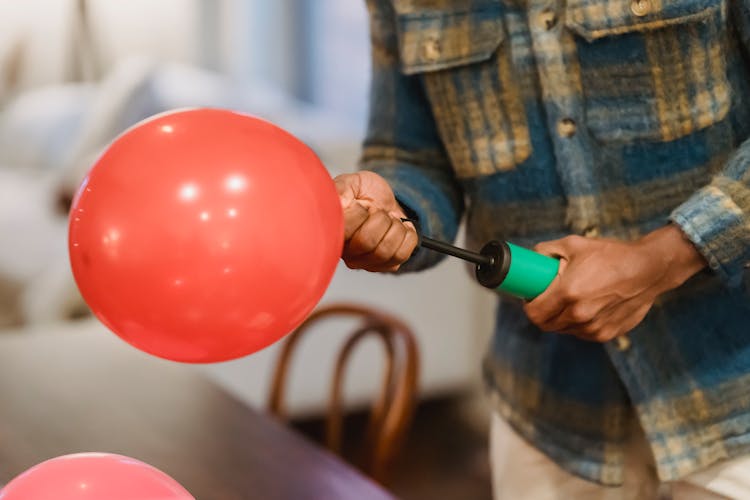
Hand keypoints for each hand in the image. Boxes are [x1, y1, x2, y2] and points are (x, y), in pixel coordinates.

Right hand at [335, 171, 417, 271]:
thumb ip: (341, 189)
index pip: (345, 231)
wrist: (384, 199)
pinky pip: (401, 256)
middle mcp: (346, 252)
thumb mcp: (351, 182)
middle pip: (367, 242)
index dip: (359, 212)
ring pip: (385, 252)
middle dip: (380, 218)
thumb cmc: (364, 193)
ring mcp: (366, 262)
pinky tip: (401, 228)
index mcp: (333, 231)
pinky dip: (408, 236)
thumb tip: (339, 202)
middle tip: (378, 211)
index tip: (361, 204)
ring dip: (395, 228)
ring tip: (390, 219)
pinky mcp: (385, 266)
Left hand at [523, 225, 706, 341]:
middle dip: (543, 313)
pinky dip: (579, 323)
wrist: (650, 269)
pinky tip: (588, 306)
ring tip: (572, 299)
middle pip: (546, 324)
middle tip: (548, 298)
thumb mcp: (574, 244)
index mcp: (568, 292)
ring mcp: (594, 327)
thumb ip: (546, 251)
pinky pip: (582, 333)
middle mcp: (580, 314)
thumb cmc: (612, 255)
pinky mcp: (606, 334)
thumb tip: (531, 258)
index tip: (531, 298)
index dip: (528, 306)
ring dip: (562, 318)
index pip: (534, 313)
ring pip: (564, 330)